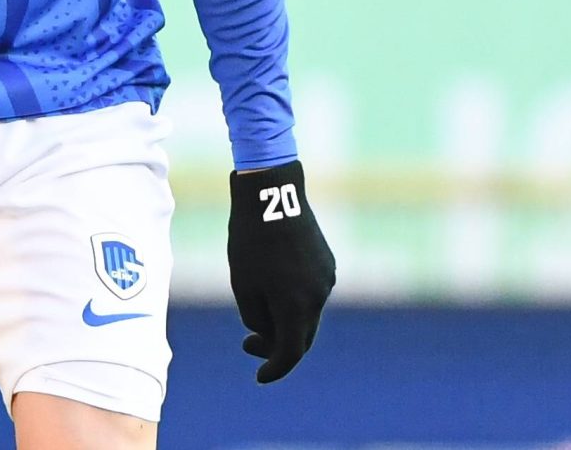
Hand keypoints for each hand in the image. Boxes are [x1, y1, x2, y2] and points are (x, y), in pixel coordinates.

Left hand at [226, 161, 335, 382]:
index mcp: (296, 306)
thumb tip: (270, 332)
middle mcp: (318, 296)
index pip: (290, 353)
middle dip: (277, 346)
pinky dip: (294, 301)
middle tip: (248, 344)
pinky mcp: (326, 263)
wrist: (273, 193)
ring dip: (285, 321)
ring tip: (257, 310)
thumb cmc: (250, 241)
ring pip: (307, 314)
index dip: (274, 369)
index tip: (260, 376)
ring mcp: (326, 278)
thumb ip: (258, 319)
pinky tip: (274, 287)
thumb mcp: (244, 287)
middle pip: (302, 337)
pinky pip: (311, 293)